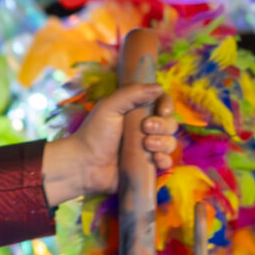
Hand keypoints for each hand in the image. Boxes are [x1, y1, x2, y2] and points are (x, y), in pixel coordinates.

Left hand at [40, 83, 177, 205]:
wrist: (84, 165)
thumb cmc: (94, 133)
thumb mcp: (109, 107)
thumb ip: (131, 94)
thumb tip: (158, 88)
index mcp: (137, 111)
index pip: (162, 104)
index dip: (167, 105)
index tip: (162, 110)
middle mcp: (145, 129)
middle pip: (170, 123)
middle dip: (163, 125)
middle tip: (146, 128)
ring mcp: (148, 148)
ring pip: (170, 142)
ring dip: (164, 142)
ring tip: (147, 144)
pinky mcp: (147, 166)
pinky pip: (166, 163)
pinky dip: (165, 160)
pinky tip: (155, 159)